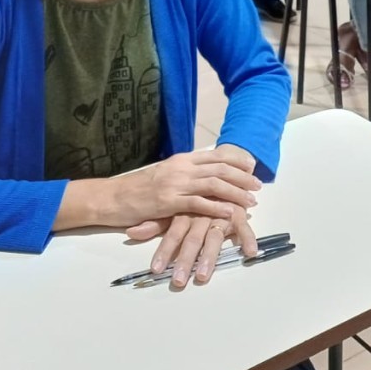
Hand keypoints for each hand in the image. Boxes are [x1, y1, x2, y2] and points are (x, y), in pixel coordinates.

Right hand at [105, 150, 260, 228]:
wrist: (112, 197)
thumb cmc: (138, 189)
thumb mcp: (164, 174)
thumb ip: (184, 174)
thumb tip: (204, 175)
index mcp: (181, 159)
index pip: (215, 156)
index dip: (236, 161)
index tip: (251, 168)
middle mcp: (181, 167)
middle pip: (220, 168)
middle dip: (242, 177)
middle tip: (258, 186)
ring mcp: (175, 183)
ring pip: (214, 184)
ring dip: (236, 193)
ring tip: (250, 201)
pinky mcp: (169, 201)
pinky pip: (199, 203)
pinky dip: (218, 208)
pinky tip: (230, 213)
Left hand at [127, 206, 258, 287]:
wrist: (219, 168)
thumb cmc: (194, 195)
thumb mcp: (174, 207)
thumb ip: (156, 222)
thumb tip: (131, 233)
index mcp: (184, 211)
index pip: (172, 233)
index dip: (164, 251)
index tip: (156, 270)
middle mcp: (201, 214)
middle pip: (192, 238)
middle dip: (184, 260)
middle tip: (178, 281)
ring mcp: (220, 214)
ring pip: (214, 237)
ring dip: (209, 257)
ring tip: (203, 277)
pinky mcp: (238, 213)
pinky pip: (244, 227)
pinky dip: (248, 238)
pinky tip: (250, 252)